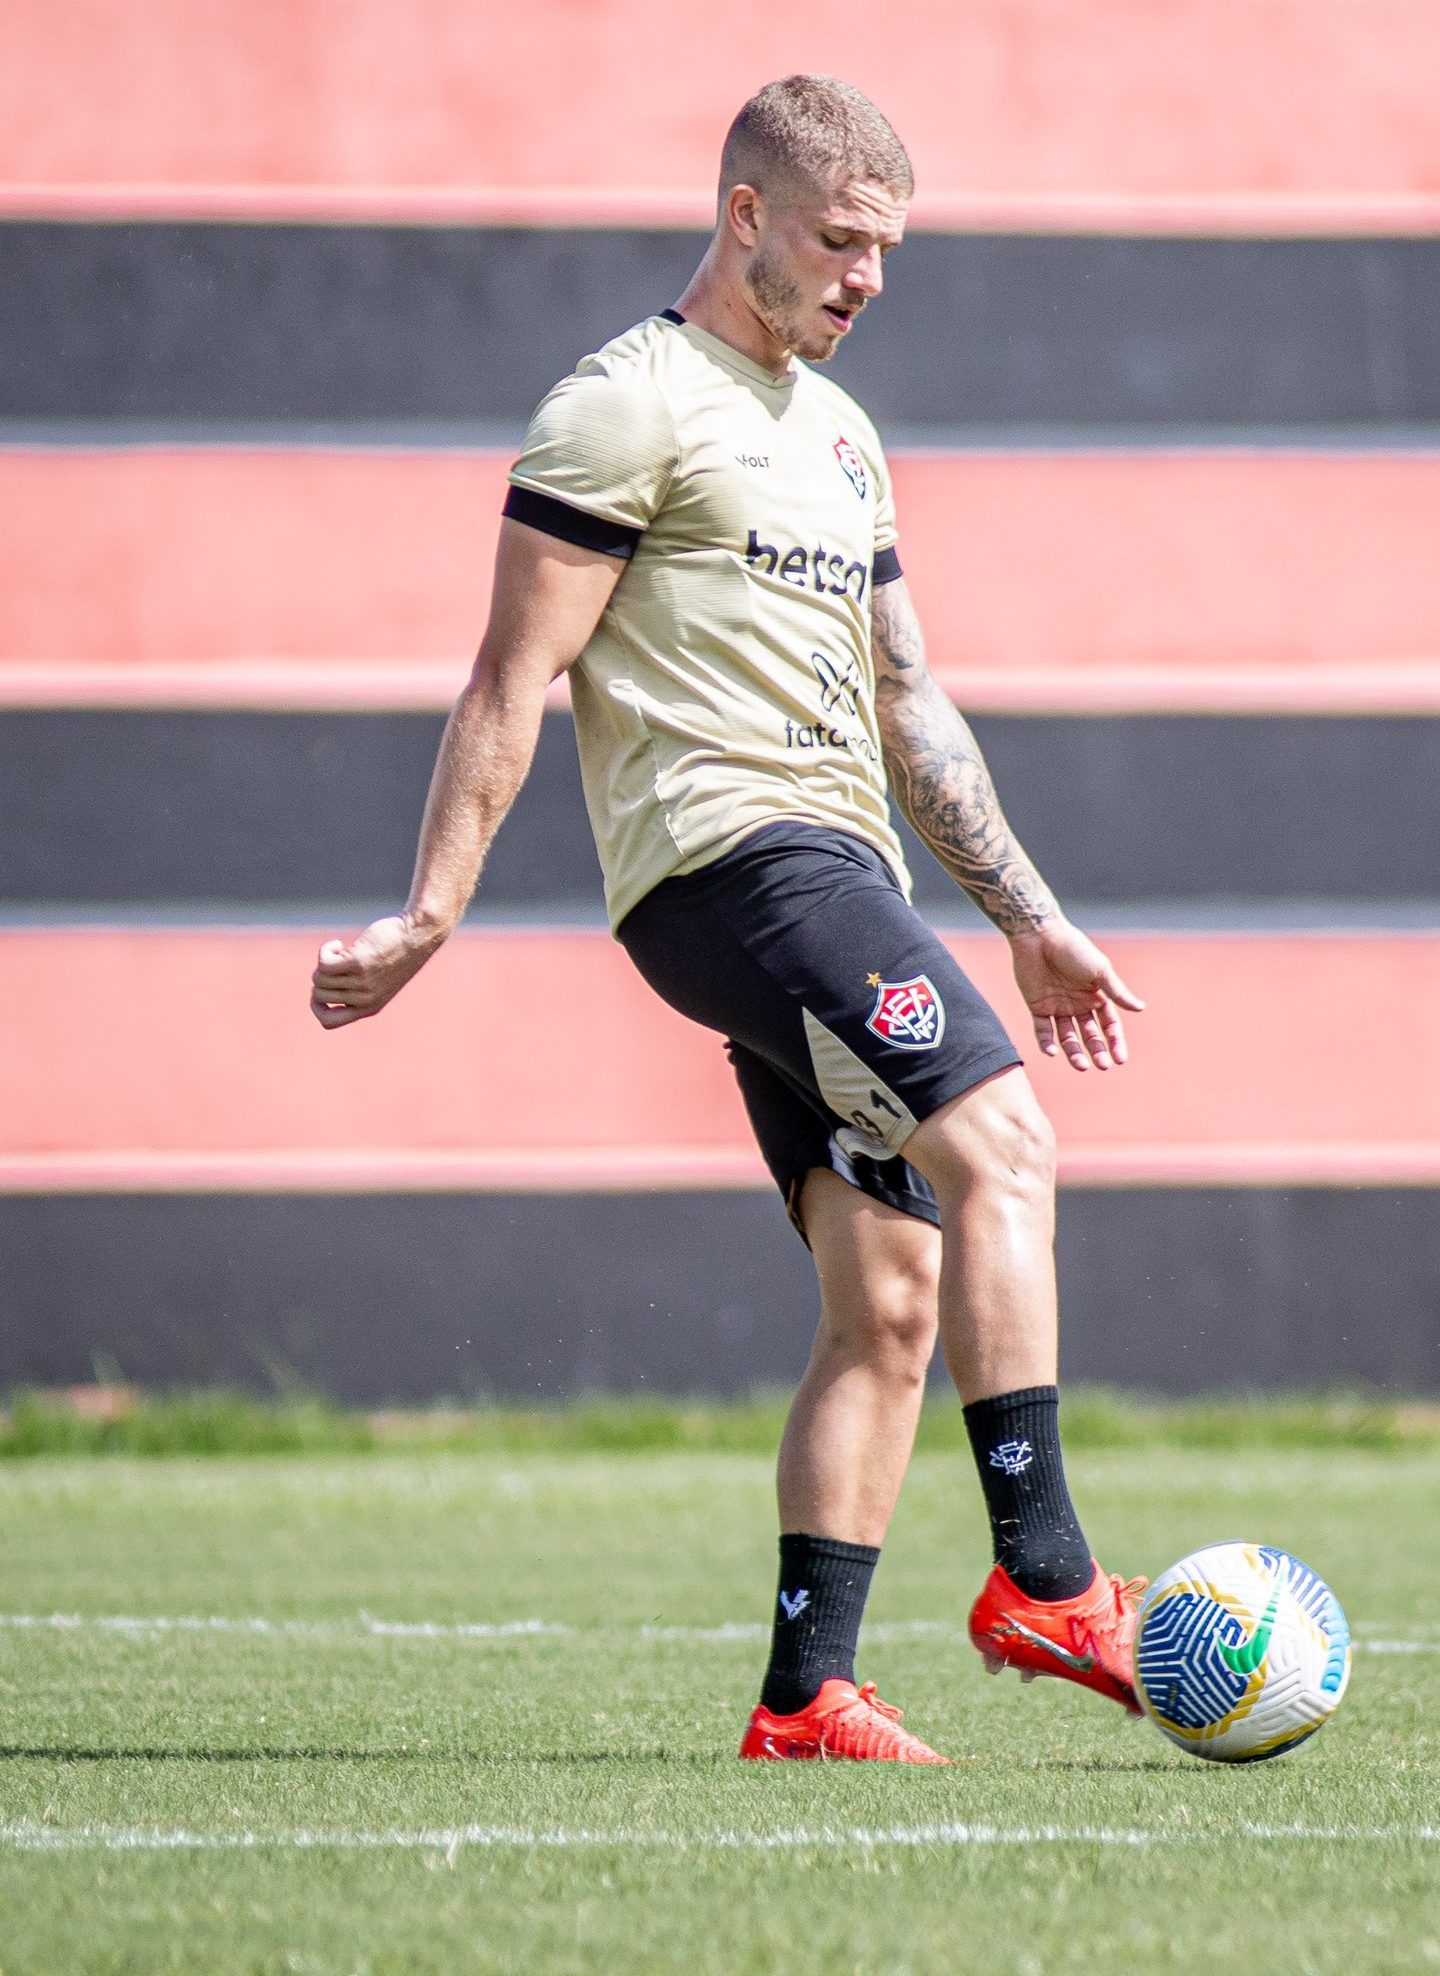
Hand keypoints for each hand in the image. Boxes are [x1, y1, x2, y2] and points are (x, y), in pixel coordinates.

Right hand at [310, 914, 443, 1028]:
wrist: (416, 935)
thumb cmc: (395, 954)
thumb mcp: (378, 981)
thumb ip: (356, 990)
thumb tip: (321, 986)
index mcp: (369, 1008)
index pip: (329, 1023)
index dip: (317, 1008)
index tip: (320, 989)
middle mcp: (365, 999)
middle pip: (319, 994)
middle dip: (320, 976)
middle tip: (337, 962)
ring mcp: (361, 982)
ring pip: (320, 977)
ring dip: (324, 960)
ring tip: (340, 950)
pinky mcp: (358, 962)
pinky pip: (324, 963)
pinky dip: (325, 950)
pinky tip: (337, 944)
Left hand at [1008, 919, 1144, 1071]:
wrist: (1040, 935)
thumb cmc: (1073, 949)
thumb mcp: (1099, 970)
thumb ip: (1117, 992)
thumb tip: (1141, 1008)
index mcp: (1096, 996)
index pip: (1109, 1025)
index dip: (1115, 1042)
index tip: (1120, 1059)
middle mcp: (1078, 1004)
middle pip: (1089, 1034)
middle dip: (1097, 1051)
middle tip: (1102, 1065)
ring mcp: (1058, 1007)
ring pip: (1067, 1037)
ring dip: (1074, 1052)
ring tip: (1081, 1065)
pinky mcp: (1037, 1007)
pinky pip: (1043, 1030)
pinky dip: (1047, 1042)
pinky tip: (1053, 1051)